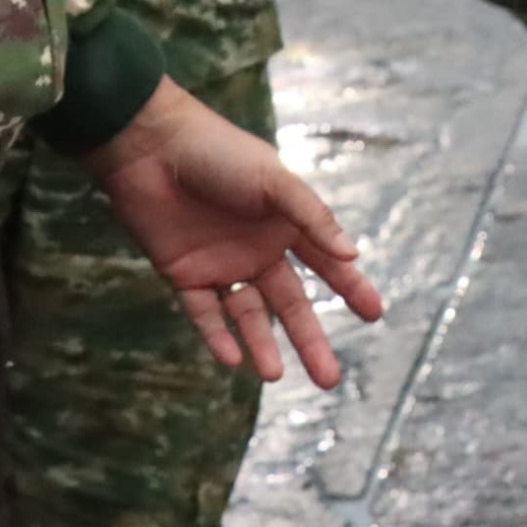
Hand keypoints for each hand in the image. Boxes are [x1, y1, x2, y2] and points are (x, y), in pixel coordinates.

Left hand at [88, 79, 385, 386]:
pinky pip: (204, 313)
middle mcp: (257, 249)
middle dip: (310, 339)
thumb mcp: (274, 181)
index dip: (350, 288)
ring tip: (274, 375)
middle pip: (290, 303)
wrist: (151, 147)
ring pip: (249, 315)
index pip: (326, 263)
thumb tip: (353, 254)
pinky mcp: (184, 274)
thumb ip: (312, 218)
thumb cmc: (219, 153)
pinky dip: (217, 336)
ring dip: (262, 344)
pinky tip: (232, 359)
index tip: (374, 315)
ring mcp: (222, 264)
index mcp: (285, 223)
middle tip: (330, 379)